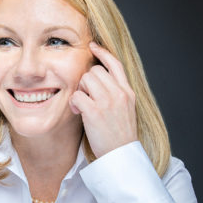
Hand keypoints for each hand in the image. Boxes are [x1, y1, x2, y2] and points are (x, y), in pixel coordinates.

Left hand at [69, 42, 138, 158]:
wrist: (121, 156)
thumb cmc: (119, 135)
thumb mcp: (125, 109)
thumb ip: (116, 94)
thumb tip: (98, 79)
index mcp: (128, 92)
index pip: (115, 64)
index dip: (103, 53)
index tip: (93, 46)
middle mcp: (119, 93)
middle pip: (95, 71)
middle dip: (86, 82)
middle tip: (86, 98)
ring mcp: (107, 102)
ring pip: (85, 80)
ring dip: (80, 91)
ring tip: (83, 107)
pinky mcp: (95, 112)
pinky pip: (77, 95)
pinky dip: (75, 104)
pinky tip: (79, 113)